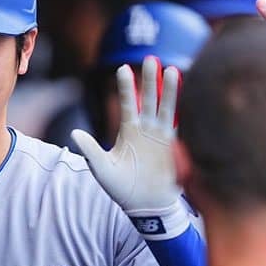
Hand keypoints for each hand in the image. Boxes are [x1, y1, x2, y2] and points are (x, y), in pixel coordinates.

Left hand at [72, 57, 187, 239]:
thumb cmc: (122, 188)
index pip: (127, 103)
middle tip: (151, 58)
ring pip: (166, 107)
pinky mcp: (175, 148)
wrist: (145, 207)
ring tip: (171, 69)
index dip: (126, 86)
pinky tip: (191, 96)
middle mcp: (147, 130)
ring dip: (169, 90)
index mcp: (128, 131)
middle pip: (149, 99)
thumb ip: (90, 150)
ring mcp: (162, 137)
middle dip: (149, 80)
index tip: (122, 68)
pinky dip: (184, 110)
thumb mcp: (102, 168)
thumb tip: (73, 134)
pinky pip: (181, 124)